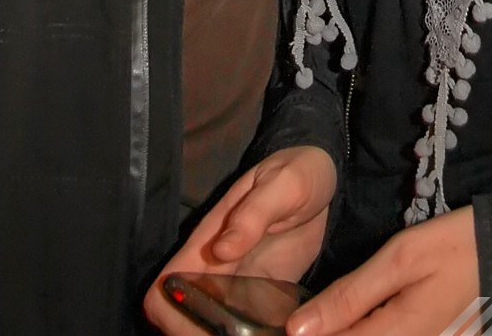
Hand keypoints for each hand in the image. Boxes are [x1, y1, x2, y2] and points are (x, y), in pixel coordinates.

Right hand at [142, 146, 337, 332]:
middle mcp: (217, 265)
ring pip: (213, 323)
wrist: (324, 177)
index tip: (198, 330)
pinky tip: (274, 332)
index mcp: (210, 237)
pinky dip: (253, 332)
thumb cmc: (299, 172)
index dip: (171, 312)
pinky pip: (248, 323)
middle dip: (199, 333)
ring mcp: (240, 281)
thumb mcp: (283, 183)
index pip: (167, 284)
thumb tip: (221, 250)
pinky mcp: (264, 292)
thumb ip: (253, 212)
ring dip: (223, 335)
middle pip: (185, 314)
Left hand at [287, 206, 478, 335]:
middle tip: (293, 317)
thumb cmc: (455, 248)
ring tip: (313, 317)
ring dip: (339, 329)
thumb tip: (297, 329)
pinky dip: (359, 329)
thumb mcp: (400, 259)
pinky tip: (347, 317)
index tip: (274, 324)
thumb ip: (348, 296)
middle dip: (321, 331)